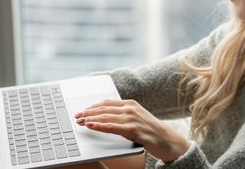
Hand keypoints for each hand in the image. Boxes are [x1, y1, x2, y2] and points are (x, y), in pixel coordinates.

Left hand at [75, 99, 189, 163]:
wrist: (168, 140)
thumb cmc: (150, 131)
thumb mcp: (136, 119)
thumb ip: (122, 116)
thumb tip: (103, 117)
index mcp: (130, 103)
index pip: (106, 103)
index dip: (92, 106)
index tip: (82, 110)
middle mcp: (130, 108)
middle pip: (103, 109)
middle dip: (88, 112)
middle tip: (76, 116)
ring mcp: (132, 118)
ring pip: (105, 117)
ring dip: (90, 119)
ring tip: (80, 121)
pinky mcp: (133, 129)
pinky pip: (112, 127)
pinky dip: (99, 125)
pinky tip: (91, 125)